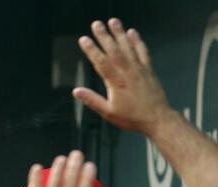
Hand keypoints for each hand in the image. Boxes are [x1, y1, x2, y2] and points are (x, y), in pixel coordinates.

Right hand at [73, 18, 171, 134]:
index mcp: (116, 83)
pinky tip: (132, 32)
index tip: (84, 39)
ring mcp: (139, 69)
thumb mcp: (108, 113)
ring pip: (128, 47)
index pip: (101, 63)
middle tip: (96, 24)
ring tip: (113, 21)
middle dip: (104, 36)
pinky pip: (142, 52)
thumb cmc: (132, 118)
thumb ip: (92, 100)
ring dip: (119, 33)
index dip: (91, 50)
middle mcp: (128, 73)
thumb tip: (76, 91)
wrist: (157, 118)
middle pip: (114, 51)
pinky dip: (137, 41)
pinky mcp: (148, 70)